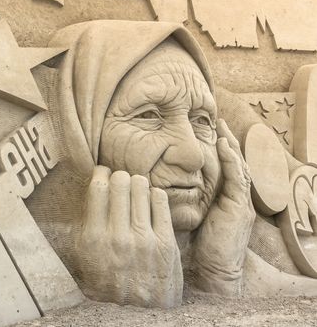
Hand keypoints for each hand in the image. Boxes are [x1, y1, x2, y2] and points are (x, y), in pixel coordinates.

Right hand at [73, 166, 182, 306]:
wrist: (140, 308)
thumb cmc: (109, 277)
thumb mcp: (84, 255)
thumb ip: (83, 223)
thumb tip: (89, 187)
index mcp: (93, 239)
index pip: (98, 188)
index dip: (101, 173)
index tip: (103, 173)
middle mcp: (118, 238)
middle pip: (120, 183)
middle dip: (120, 176)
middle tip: (121, 180)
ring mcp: (144, 240)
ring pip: (141, 188)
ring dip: (138, 183)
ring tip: (136, 188)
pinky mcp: (165, 243)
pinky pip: (160, 201)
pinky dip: (154, 194)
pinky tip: (150, 199)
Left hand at [193, 119, 254, 294]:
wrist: (212, 271)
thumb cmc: (195, 248)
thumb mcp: (185, 219)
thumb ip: (176, 201)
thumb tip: (150, 186)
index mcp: (224, 201)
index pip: (223, 170)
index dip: (217, 151)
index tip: (207, 133)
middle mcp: (235, 199)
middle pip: (233, 164)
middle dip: (226, 142)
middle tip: (218, 121)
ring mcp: (240, 203)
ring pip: (238, 167)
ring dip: (230, 146)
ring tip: (221, 127)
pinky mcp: (240, 207)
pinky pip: (238, 179)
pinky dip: (231, 161)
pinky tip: (223, 146)